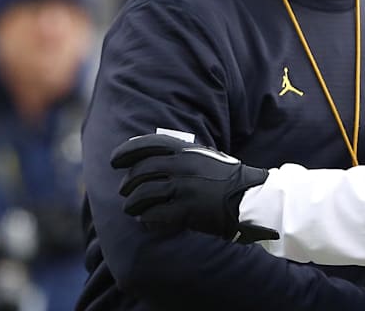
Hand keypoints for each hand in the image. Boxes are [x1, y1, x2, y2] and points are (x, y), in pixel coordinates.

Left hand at [110, 134, 278, 241]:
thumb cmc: (228, 178)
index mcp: (187, 150)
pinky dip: (146, 218)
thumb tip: (154, 158)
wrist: (250, 198)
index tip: (113, 160)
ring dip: (132, 203)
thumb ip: (182, 155)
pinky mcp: (187, 210)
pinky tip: (145, 220)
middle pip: (141, 171)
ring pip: (143, 194)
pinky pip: (155, 214)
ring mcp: (184, 188)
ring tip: (130, 208)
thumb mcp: (205, 157)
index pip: (149, 144)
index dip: (126, 151)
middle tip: (124, 190)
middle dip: (127, 182)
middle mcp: (183, 166)